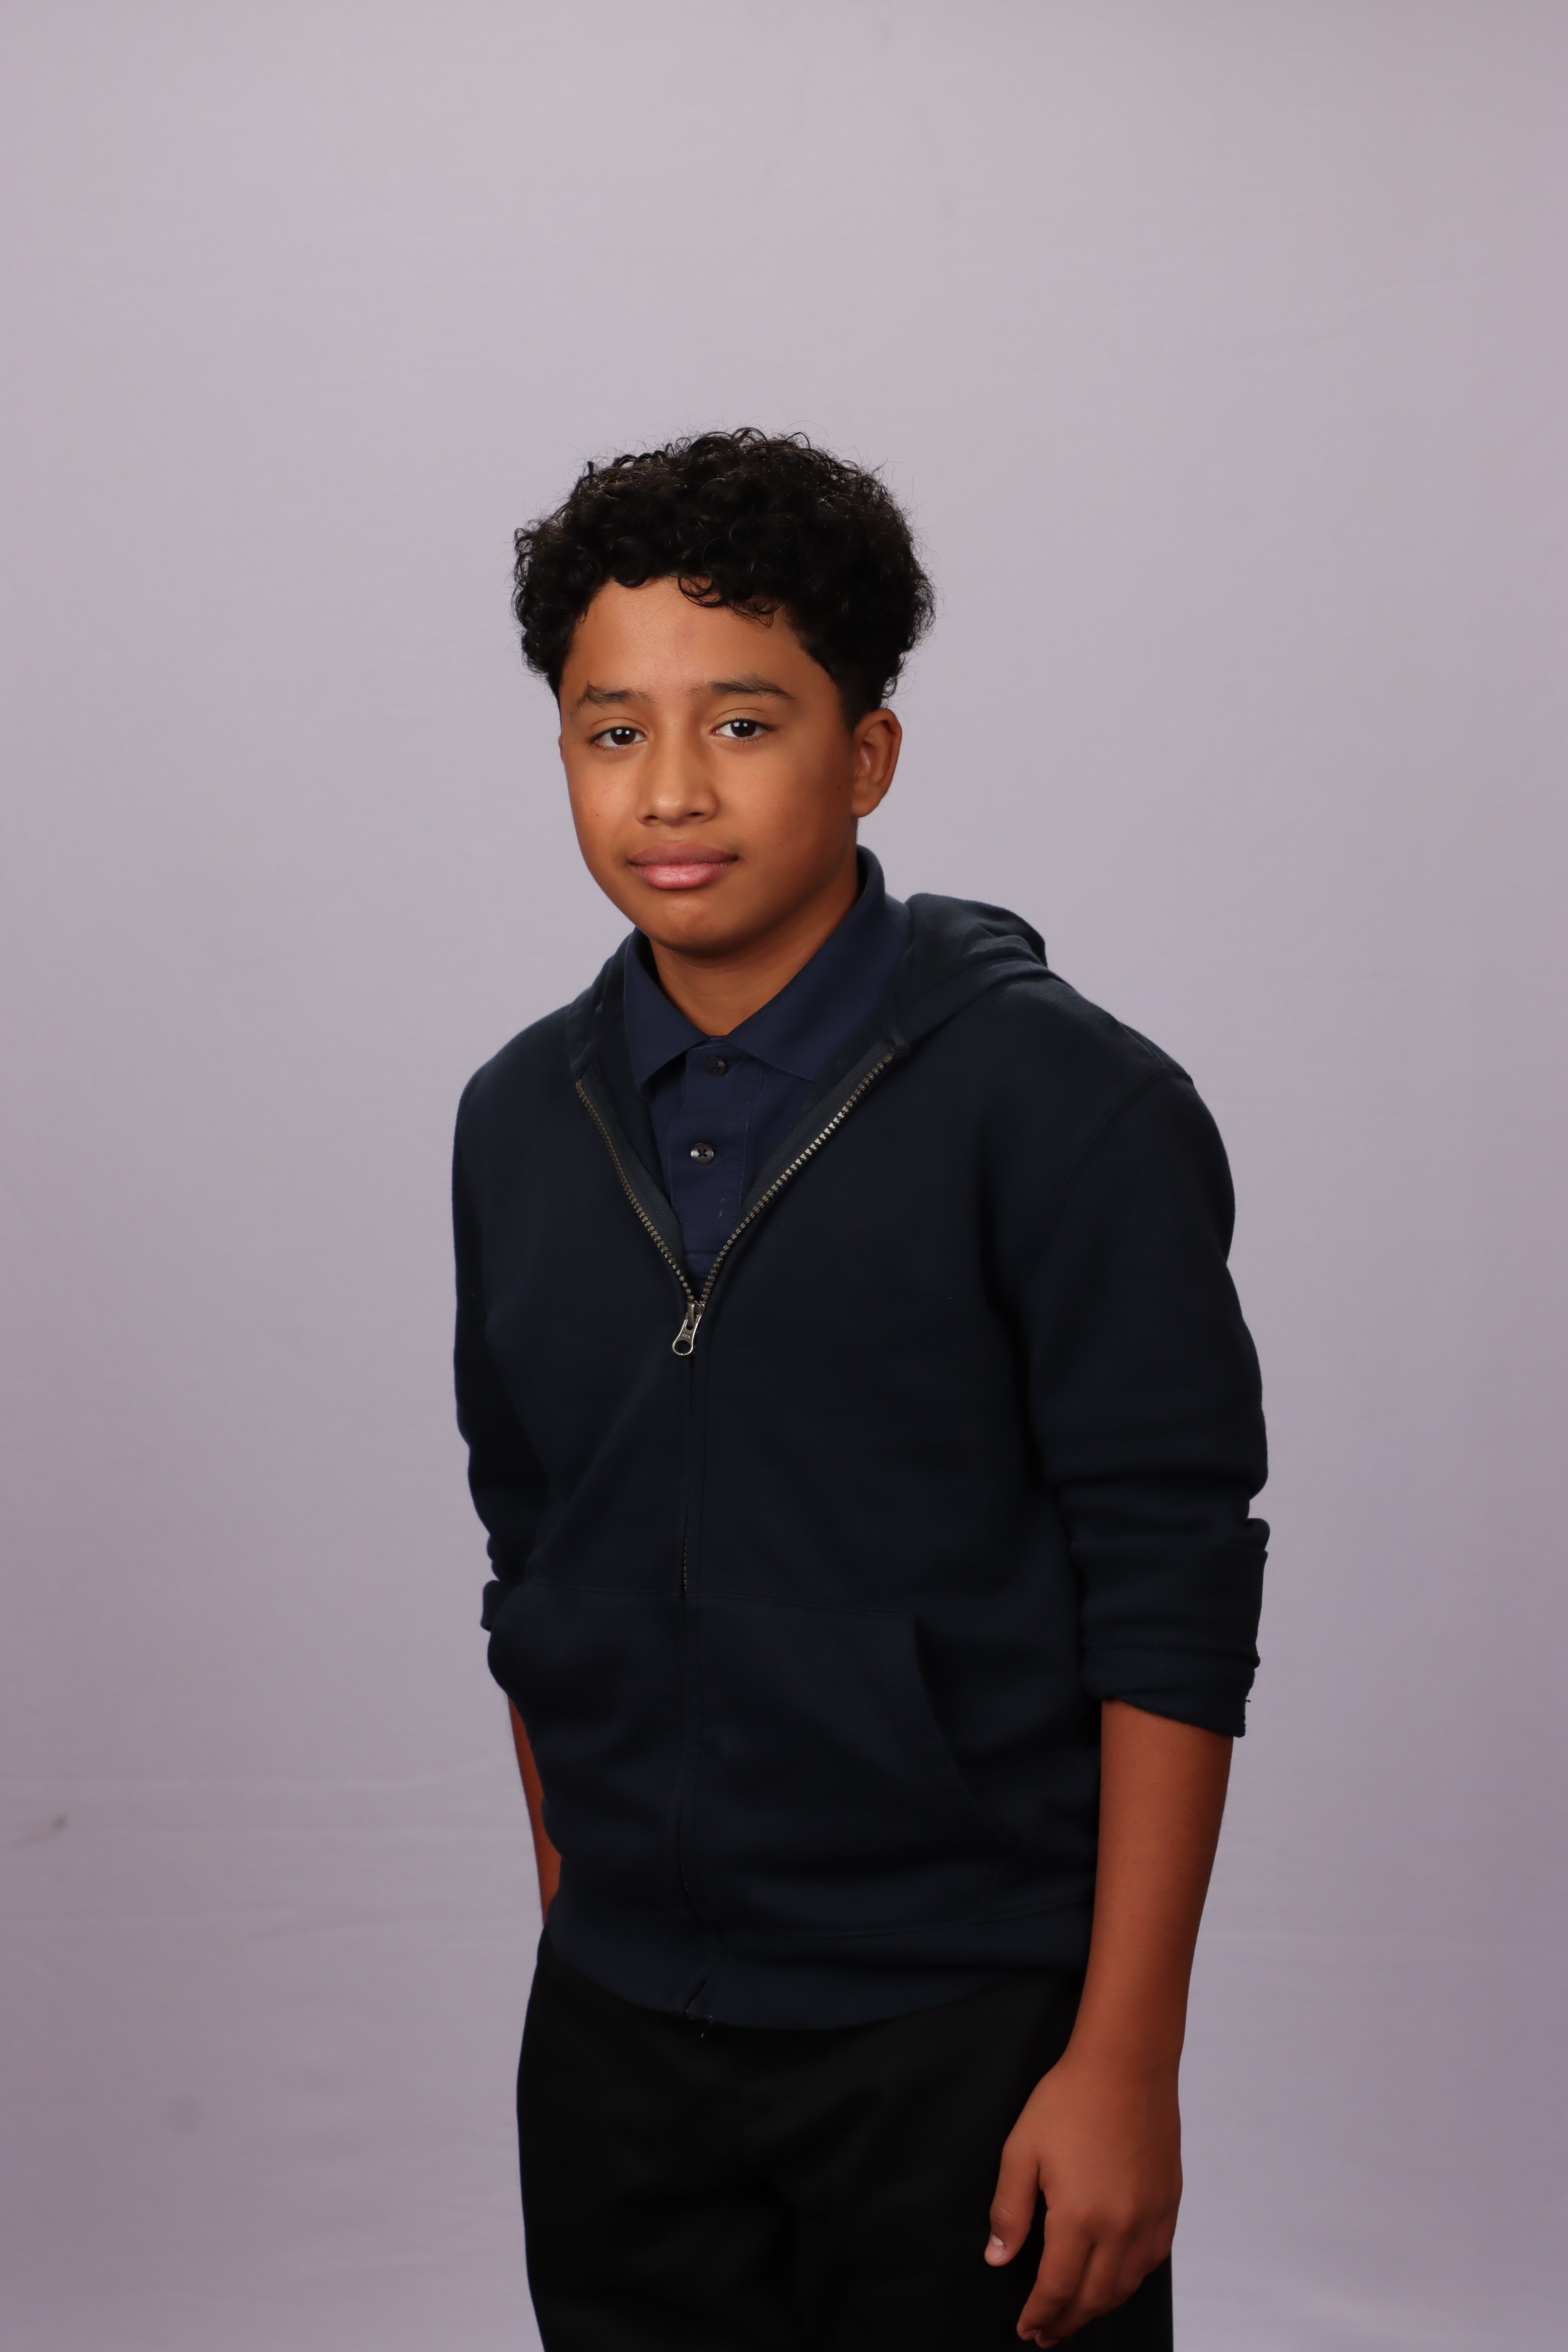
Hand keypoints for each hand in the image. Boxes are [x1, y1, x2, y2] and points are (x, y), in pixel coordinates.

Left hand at [984, 2043, 1181, 2344]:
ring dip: (1099, 2307)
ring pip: (1126, 2285)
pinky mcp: (1169, 2202)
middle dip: (1067, 2321)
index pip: (1057, 2288)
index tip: (1026, 2329)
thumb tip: (998, 2257)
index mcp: (1079, 2217)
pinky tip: (1116, 2279)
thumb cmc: (1070, 2099)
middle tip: (1047, 2334)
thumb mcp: (1022, 2149)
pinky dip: (1131, 2280)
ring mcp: (1150, 2217)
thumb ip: (1009, 2210)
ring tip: (1077, 2313)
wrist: (1127, 2063)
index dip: (1040, 2314)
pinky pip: (1153, 2259)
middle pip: (1094, 2297)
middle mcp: (1121, 2227)